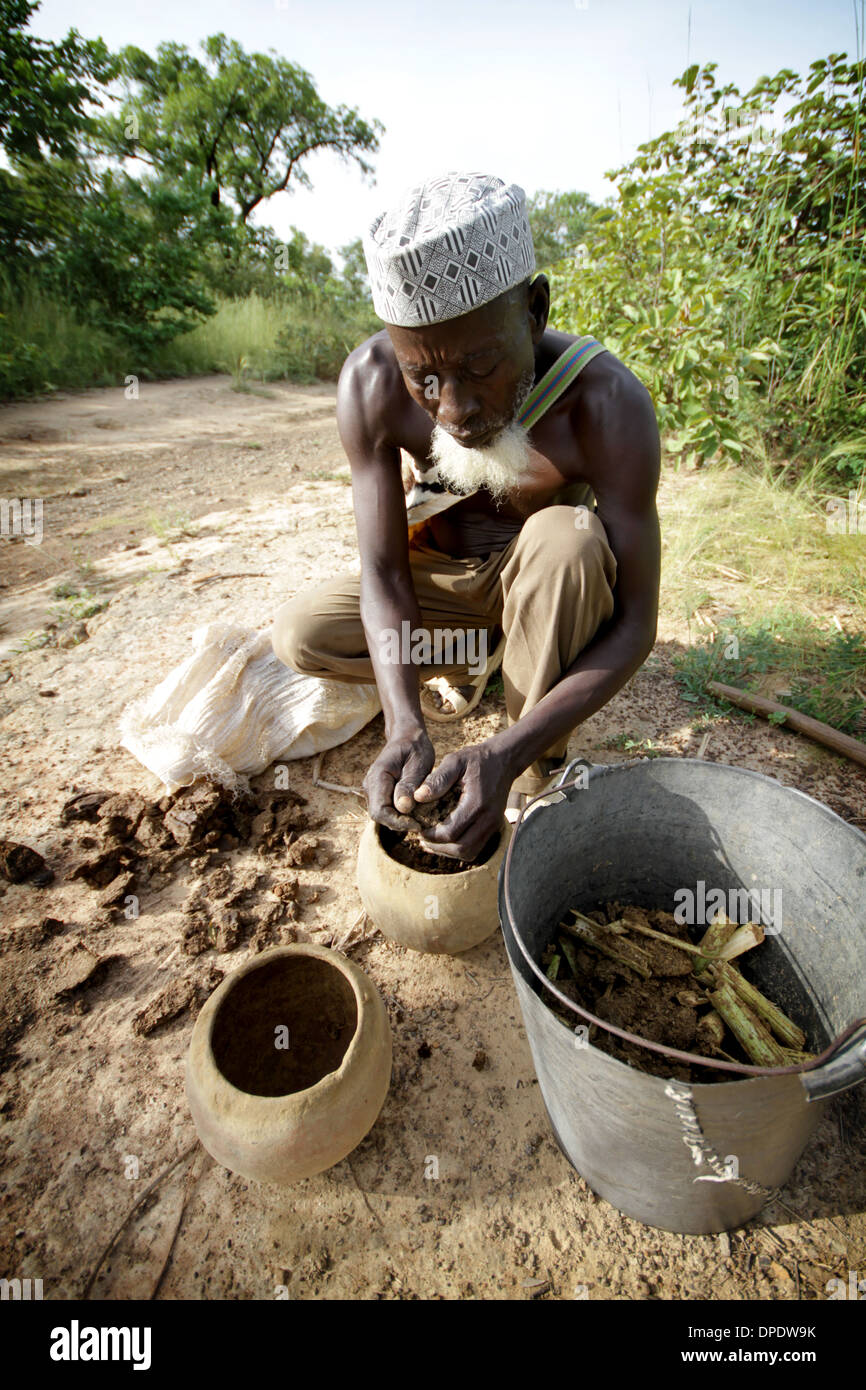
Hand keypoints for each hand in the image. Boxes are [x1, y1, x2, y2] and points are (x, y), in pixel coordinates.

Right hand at [363, 727, 434, 830]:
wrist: (408, 738)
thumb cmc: (415, 749)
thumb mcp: (418, 764)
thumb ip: (409, 785)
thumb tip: (403, 808)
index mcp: (378, 776)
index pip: (379, 810)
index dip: (397, 822)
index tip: (418, 824)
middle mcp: (371, 785)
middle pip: (379, 815)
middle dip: (399, 823)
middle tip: (422, 823)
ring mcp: (373, 790)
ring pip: (382, 815)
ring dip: (399, 821)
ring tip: (420, 818)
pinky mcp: (379, 794)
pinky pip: (386, 810)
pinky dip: (399, 816)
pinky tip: (415, 813)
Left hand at [412, 741, 511, 859]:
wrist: (504, 760)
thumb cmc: (476, 759)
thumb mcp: (455, 761)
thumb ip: (437, 779)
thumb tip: (418, 797)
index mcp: (477, 804)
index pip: (451, 832)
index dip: (431, 835)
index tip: (418, 828)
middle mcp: (488, 819)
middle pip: (461, 848)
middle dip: (438, 847)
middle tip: (422, 837)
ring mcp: (493, 825)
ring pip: (469, 852)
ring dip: (448, 851)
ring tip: (431, 841)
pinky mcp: (494, 827)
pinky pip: (476, 848)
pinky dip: (459, 849)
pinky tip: (445, 840)